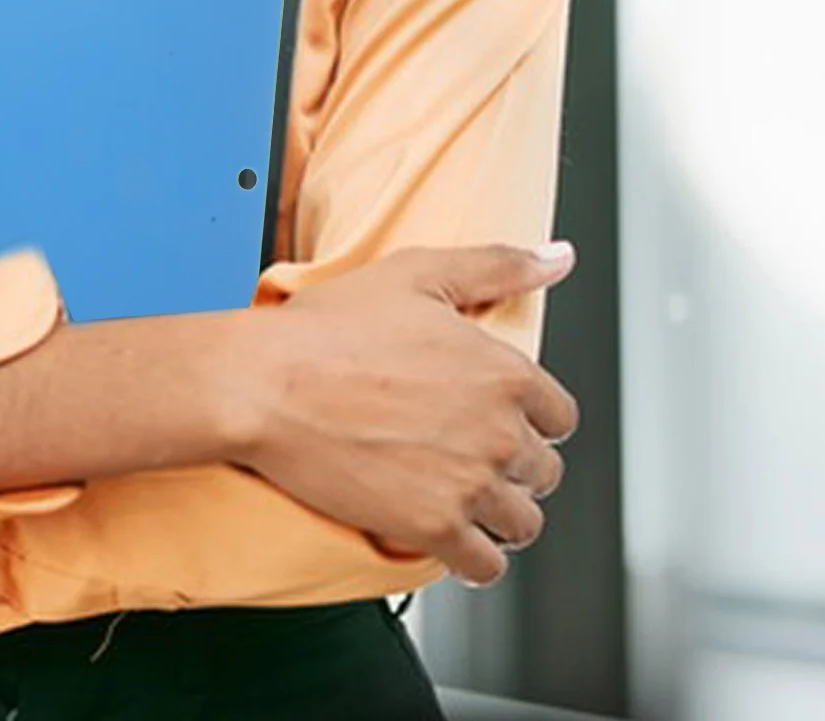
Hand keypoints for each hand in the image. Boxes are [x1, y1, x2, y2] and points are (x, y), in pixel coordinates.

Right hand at [229, 243, 578, 586]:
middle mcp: (498, 433)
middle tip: (466, 452)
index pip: (559, 415)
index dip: (528, 415)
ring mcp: (468, 485)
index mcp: (502, 372)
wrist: (265, 384)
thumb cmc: (329, 329)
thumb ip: (497, 266)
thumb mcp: (416, 274)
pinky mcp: (433, 528)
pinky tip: (450, 535)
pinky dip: (473, 557)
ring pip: (521, 522)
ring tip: (460, 495)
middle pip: (543, 471)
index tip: (496, 416)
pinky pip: (485, 566)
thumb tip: (556, 258)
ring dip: (498, 513)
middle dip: (512, 465)